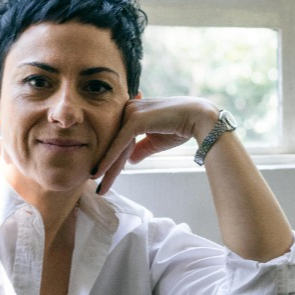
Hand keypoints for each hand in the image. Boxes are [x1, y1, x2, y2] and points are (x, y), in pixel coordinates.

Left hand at [93, 96, 218, 194]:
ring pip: (115, 146)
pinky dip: (109, 161)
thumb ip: (140, 148)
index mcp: (132, 111)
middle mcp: (128, 108)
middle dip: (106, 165)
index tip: (102, 174)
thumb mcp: (155, 141)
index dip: (111, 157)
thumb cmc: (180, 127)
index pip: (118, 138)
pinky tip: (99, 174)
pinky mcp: (134, 120)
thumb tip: (130, 161)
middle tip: (96, 184)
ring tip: (99, 186)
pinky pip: (119, 145)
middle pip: (114, 143)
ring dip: (106, 168)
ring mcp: (130, 113)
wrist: (198, 118)